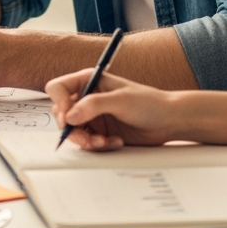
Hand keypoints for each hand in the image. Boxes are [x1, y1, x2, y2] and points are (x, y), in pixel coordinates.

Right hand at [46, 69, 180, 150]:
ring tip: (104, 141)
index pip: (58, 89)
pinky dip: (97, 146)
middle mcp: (87, 98)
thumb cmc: (149, 103)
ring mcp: (92, 116)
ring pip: (72, 132)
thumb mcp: (121, 100)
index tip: (70, 117)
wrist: (168, 122)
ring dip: (86, 140)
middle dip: (73, 129)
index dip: (60, 103)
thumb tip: (71, 116)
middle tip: (88, 138)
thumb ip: (93, 105)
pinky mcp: (99, 132)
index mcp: (88, 81)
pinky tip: (114, 142)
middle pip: (61, 114)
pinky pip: (86, 142)